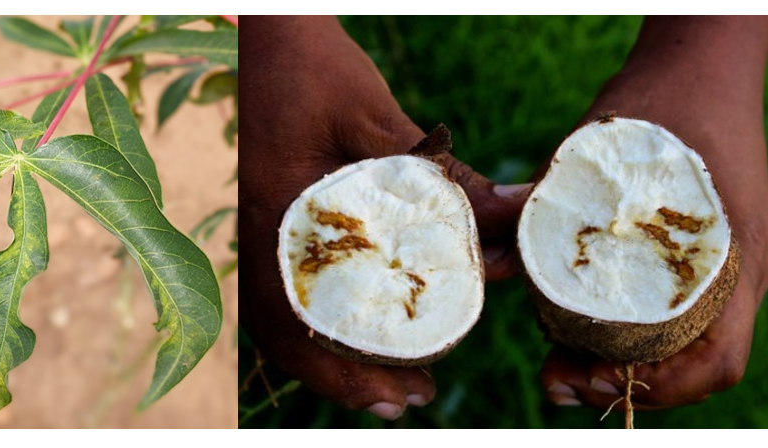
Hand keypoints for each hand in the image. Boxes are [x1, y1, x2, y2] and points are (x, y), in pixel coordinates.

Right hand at [240, 16, 529, 419]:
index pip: (299, 329)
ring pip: (282, 320)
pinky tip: (351, 323)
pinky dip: (315, 319)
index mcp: (272, 226)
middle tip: (407, 401)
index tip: (405, 396)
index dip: (348, 374)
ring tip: (383, 380)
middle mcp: (254, 241)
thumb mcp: (379, 121)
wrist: (259, 34)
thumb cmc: (309, 69)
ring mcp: (251, 232)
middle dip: (345, 379)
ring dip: (329, 356)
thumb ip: (440, 176)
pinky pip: (280, 289)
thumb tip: (515, 214)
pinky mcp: (260, 219)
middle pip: (288, 339)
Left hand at [540, 16, 767, 409]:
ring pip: (690, 347)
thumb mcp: (598, 154)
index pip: (715, 361)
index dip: (654, 386)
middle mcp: (740, 274)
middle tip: (558, 378)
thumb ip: (552, 205)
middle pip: (700, 367)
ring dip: (630, 365)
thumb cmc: (657, 104)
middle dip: (628, 384)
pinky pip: (685, 318)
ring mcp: (731, 269)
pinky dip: (639, 336)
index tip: (587, 376)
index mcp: (731, 258)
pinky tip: (585, 328)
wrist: (700, 65)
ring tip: (561, 364)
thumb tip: (491, 250)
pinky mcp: (712, 259)